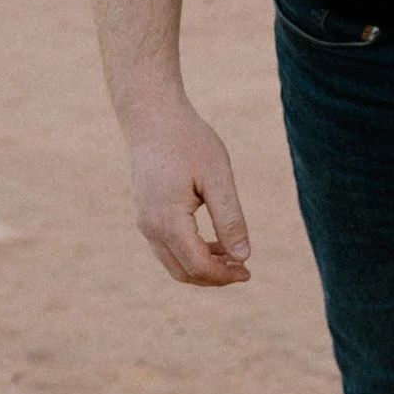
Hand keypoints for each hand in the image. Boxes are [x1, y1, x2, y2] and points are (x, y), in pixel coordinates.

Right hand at [121, 95, 249, 284]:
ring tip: (233, 257)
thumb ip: (230, 218)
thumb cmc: (188, 141)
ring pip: (173, 263)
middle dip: (214, 277)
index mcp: (168, 221)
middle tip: (244, 270)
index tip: (249, 272)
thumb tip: (244, 256)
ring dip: (202, 266)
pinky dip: (190, 253)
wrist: (151, 117)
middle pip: (183, 272)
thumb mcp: (217, 177)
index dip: (224, 275)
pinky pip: (167, 247)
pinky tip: (214, 241)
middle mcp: (150, 228)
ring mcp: (144, 222)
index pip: (198, 266)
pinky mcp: (145, 214)